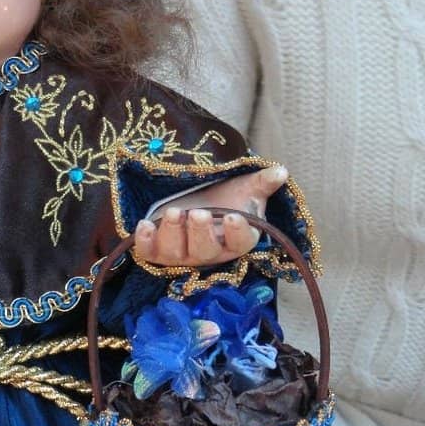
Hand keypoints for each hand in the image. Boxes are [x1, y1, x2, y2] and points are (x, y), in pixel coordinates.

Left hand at [133, 164, 286, 267]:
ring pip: (175, 253)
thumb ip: (262, 182)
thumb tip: (281, 171)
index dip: (236, 232)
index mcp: (235, 239)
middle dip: (200, 232)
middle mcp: (209, 252)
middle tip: (197, 213)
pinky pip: (149, 253)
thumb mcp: (245, 187)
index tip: (232, 215)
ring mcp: (182, 254)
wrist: (198, 199)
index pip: (240, 242)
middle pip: (205, 250)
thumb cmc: (225, 197)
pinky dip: (144, 242)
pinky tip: (144, 224)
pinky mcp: (158, 251)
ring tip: (173, 212)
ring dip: (172, 233)